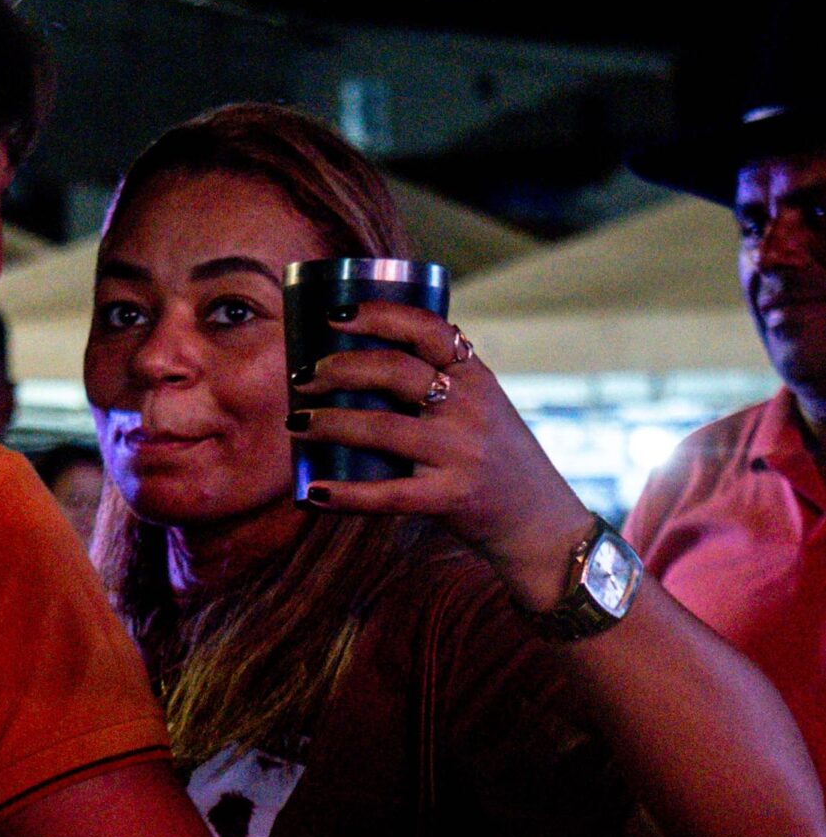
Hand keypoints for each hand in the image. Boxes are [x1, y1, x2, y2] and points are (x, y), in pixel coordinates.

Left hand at [288, 300, 592, 612]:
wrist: (540, 522)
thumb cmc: (498, 459)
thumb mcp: (484, 405)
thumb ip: (444, 380)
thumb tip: (373, 354)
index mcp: (475, 376)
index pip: (426, 328)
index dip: (378, 315)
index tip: (335, 314)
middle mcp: (469, 408)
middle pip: (394, 372)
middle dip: (339, 369)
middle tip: (303, 376)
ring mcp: (459, 453)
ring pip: (382, 429)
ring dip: (329, 423)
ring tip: (296, 422)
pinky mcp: (450, 498)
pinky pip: (386, 495)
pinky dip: (345, 494)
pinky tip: (314, 492)